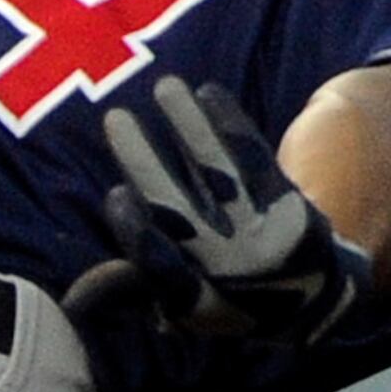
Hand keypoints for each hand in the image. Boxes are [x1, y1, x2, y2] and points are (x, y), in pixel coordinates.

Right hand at [62, 74, 372, 347]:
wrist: (315, 302)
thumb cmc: (228, 298)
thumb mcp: (180, 305)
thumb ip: (133, 291)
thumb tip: (75, 296)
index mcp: (195, 304)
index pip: (160, 269)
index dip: (136, 234)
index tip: (114, 194)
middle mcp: (230, 272)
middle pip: (181, 211)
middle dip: (146, 163)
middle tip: (115, 117)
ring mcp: (266, 238)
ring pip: (219, 176)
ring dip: (190, 128)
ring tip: (165, 86)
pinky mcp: (293, 207)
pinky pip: (256, 161)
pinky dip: (230, 126)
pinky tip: (207, 94)